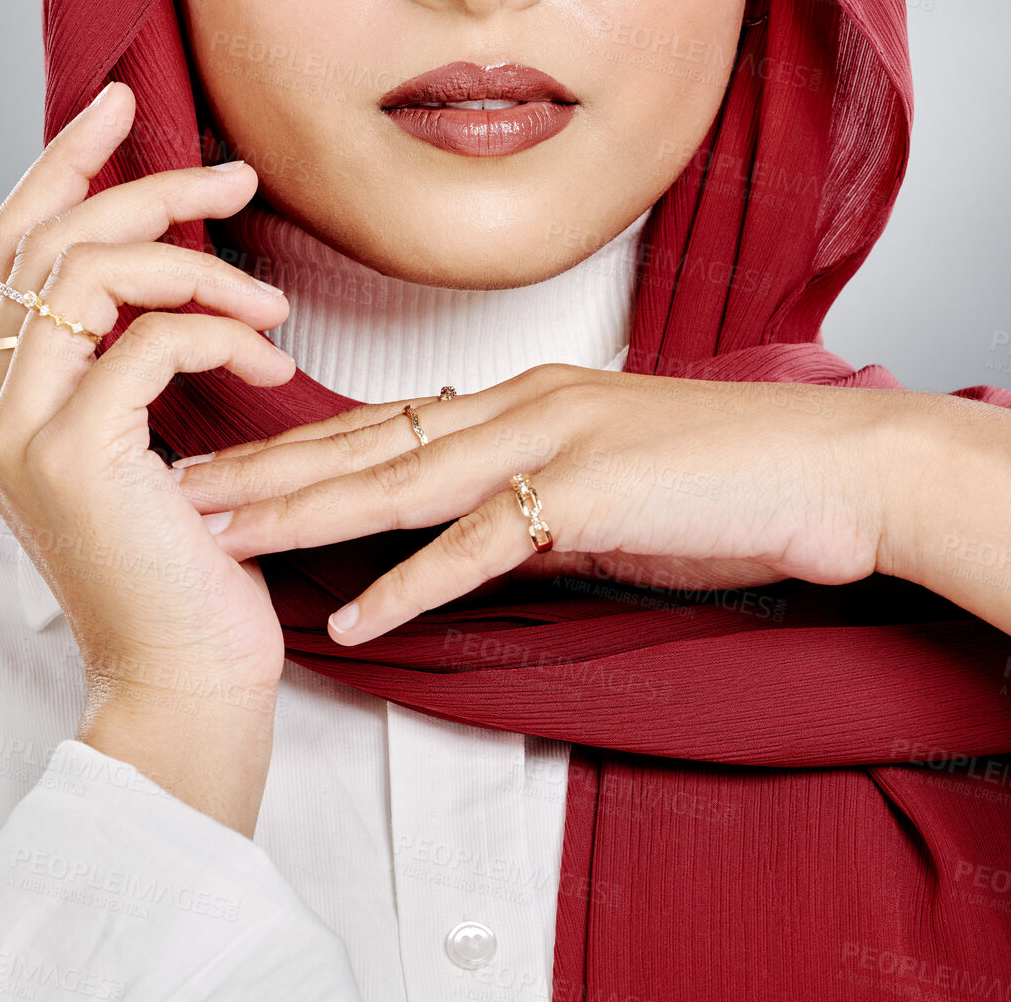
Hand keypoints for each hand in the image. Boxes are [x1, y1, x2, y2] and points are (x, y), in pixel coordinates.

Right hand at [0, 81, 295, 830]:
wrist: (185, 680)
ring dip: (200, 266)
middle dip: (146, 188)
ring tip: (270, 304)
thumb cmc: (187, 564)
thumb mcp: (145, 443)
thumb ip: (129, 358)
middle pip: (49, 241)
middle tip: (232, 177)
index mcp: (1, 398)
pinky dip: (221, 331)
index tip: (118, 106)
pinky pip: (149, 338)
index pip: (8, 247)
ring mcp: (21, 430)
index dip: (59, 164)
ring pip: (93, 274)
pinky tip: (268, 361)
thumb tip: (176, 263)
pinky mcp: (74, 454)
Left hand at [173, 364, 896, 643]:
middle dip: (267, 469)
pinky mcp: (592, 492)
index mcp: (524, 396)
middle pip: (370, 440)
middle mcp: (523, 404)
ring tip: (222, 536)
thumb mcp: (610, 473)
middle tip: (180, 490)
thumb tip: (483, 526)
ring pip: (401, 478)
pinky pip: (482, 546)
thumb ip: (538, 489)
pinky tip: (351, 615)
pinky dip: (411, 583)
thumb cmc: (727, 476)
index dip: (298, 446)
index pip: (387, 421)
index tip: (225, 466)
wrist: (831, 468)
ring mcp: (555, 439)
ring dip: (304, 511)